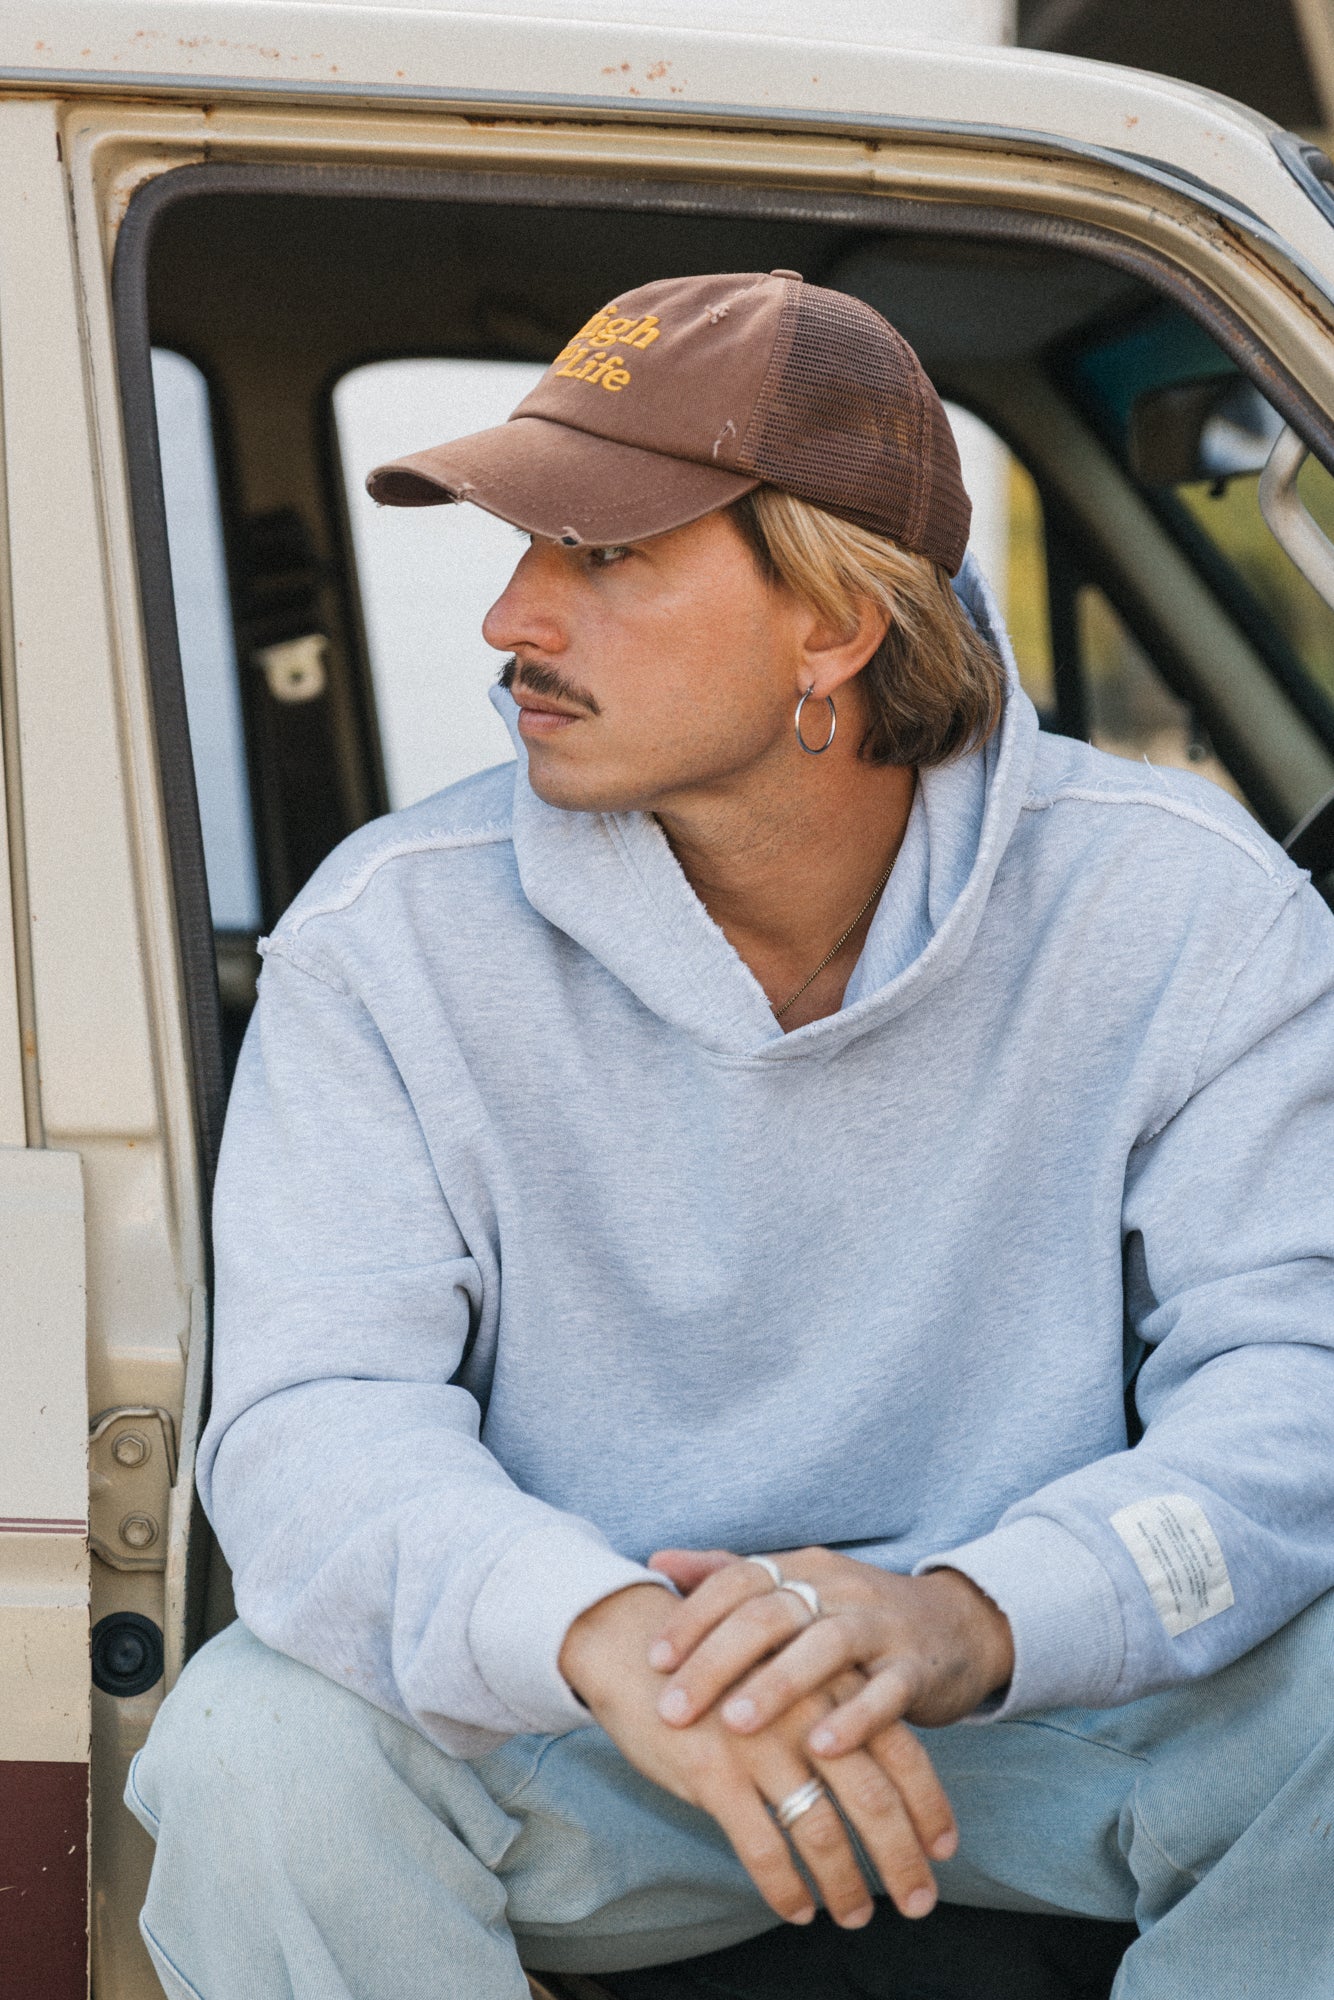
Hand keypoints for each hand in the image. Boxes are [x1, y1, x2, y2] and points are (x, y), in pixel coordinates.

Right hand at [559, 1584, 953, 1926]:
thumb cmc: (723, 1666)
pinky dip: (786, 1887)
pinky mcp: (713, 1771)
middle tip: (918, 1902)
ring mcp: (759, 1743)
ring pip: (821, 1831)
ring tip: (856, 1914)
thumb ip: (834, 1709)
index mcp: (829, 1684)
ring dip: (845, 1884)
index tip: (945, 1849)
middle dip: (901, 1858)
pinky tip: (796, 1909)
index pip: (900, 1751)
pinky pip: (763, 1846)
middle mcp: (805, 1712)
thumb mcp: (787, 1673)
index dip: (928, 1805)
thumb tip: (880, 1769)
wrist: (636, 1644)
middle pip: (872, 1798)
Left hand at [645, 1548, 1013, 1758]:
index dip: (693, 1617)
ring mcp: (881, 1626)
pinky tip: (821, 1746)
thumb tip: (657, 1561)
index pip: (738, 1581)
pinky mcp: (918, 1668)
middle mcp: (838, 1588)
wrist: (955, 1625)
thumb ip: (727, 1576)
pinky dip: (854, 1717)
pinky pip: (887, 1690)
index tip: (652, 1661)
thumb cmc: (852, 1615)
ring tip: (735, 1723)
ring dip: (777, 1685)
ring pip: (826, 1646)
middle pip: (771, 1614)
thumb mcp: (795, 1588)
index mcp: (801, 1569)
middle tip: (673, 1708)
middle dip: (716, 1661)